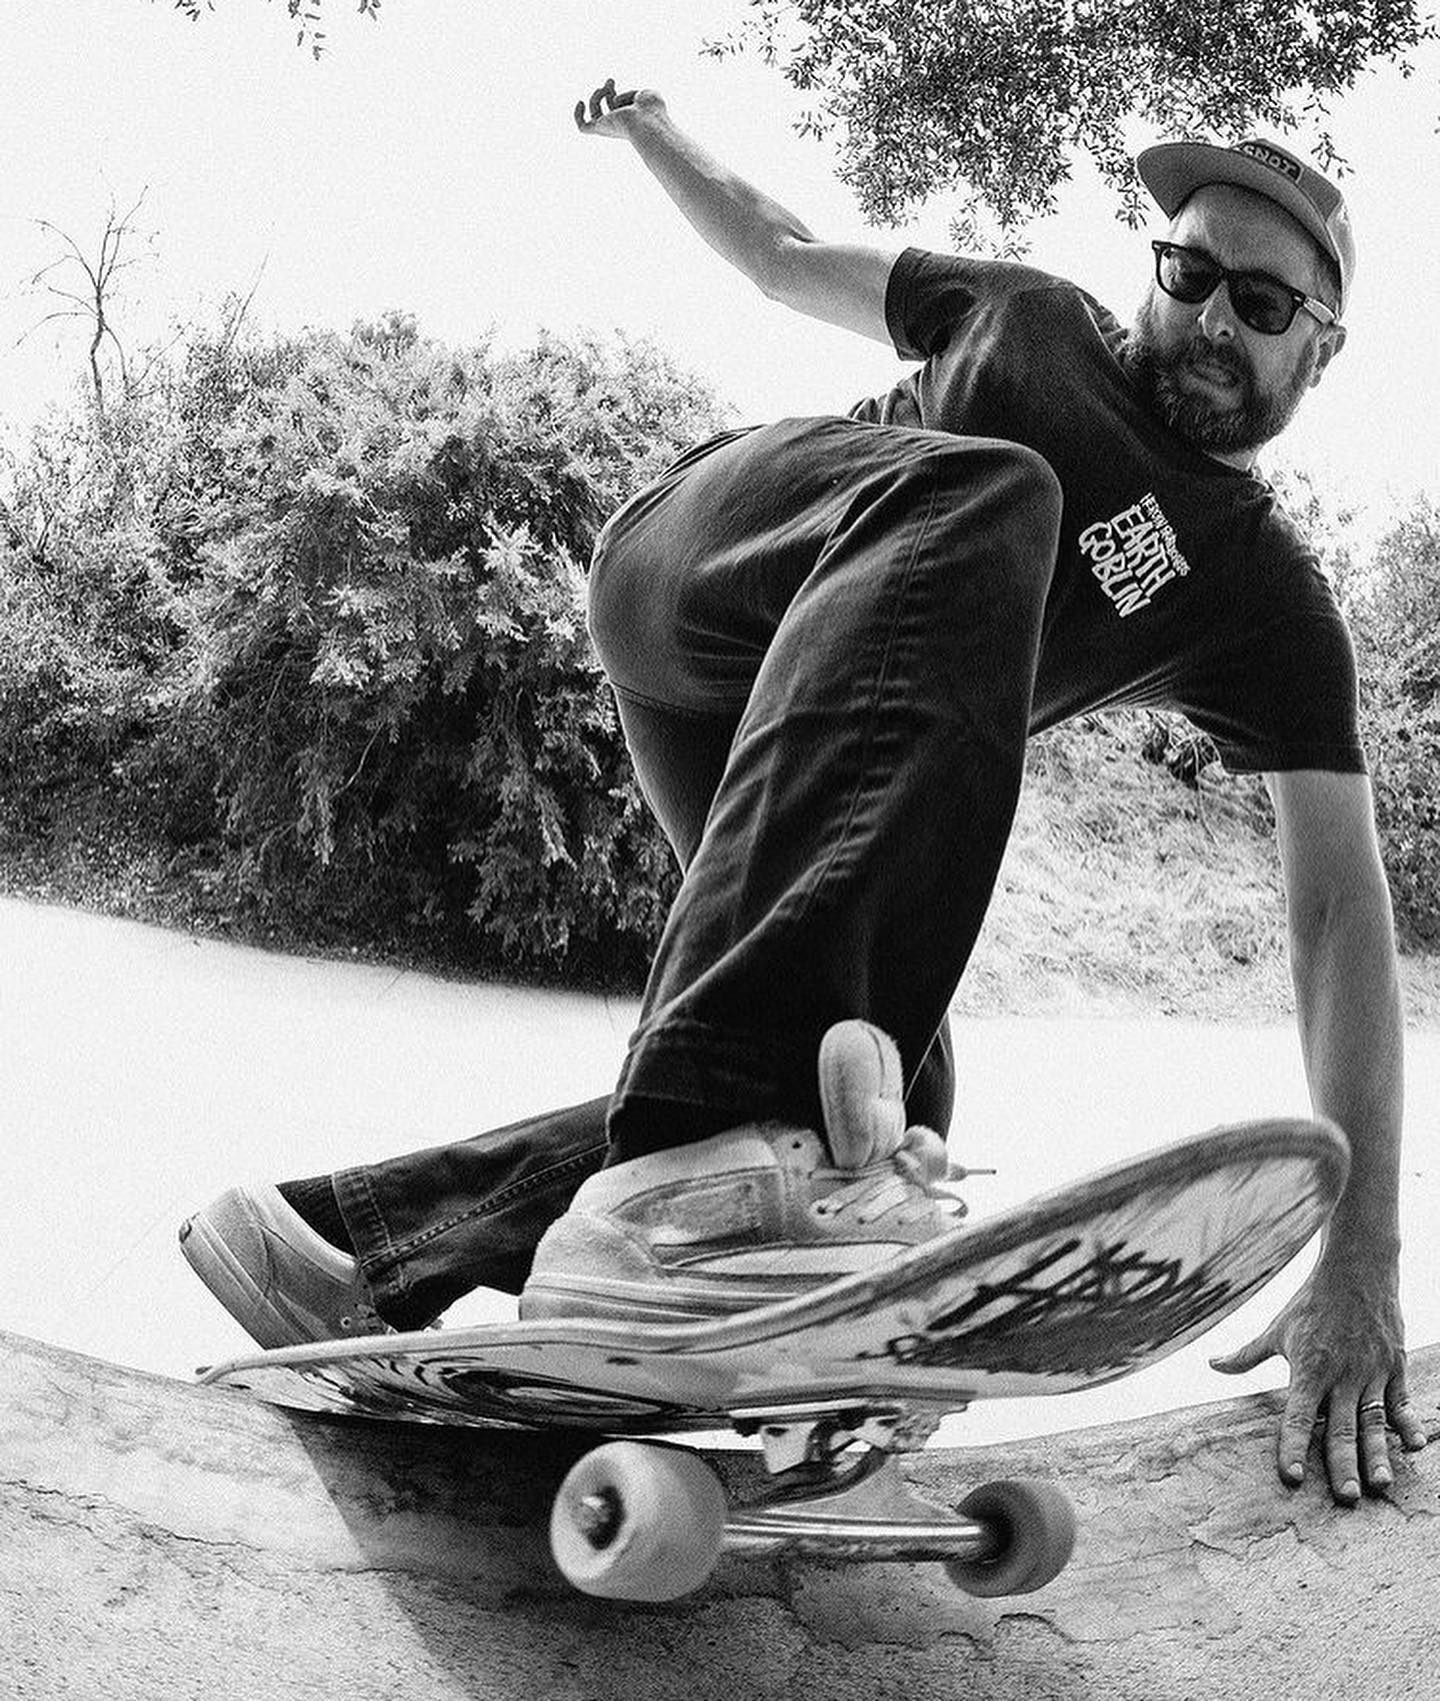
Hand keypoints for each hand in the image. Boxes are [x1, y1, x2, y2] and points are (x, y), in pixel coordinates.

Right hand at [574, 77, 665, 138]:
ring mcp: (609, 127)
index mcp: (631, 118)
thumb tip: (616, 101)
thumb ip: (633, 94)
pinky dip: (578, 116)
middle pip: (608, 109)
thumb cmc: (652, 111)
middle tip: (610, 81)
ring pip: (596, 113)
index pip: (617, 106)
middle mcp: (620, 125)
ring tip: (605, 88)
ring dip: (597, 97)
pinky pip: (583, 127)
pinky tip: (581, 102)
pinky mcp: (600, 128)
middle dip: (606, 91)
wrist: (647, 121)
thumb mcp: (646, 95)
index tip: (611, 81)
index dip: (610, 92)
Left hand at [1210, 1261, 1427, 1502]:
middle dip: (1343, 1465)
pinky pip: (1402, 1400)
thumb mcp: (1276, 1330)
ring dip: (1378, 1454)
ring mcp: (1369, 1372)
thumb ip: (1246, 1356)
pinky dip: (1409, 1423)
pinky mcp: (1394, 1366)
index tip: (1292, 1478)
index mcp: (1308, 1370)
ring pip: (1373, 1421)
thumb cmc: (1310, 1302)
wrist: (1355, 1269)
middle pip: (1340, 1428)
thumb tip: (1212, 1365)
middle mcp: (1339, 1376)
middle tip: (1345, 1498)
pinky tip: (1415, 1447)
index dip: (1293, 1447)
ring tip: (1380, 1485)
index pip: (1297, 1417)